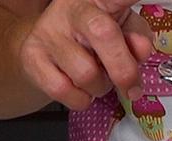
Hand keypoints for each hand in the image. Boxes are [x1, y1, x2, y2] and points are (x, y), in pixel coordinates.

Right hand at [14, 0, 155, 110]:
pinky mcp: (31, 56)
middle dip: (124, 70)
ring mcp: (48, 32)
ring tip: (97, 78)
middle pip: (104, 34)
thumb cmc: (93, 37)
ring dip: (100, 87)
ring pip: (86, 74)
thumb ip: (138, 37)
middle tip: (131, 87)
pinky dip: (80, 99)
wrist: (47, 46)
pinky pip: (64, 91)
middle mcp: (72, 9)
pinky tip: (79, 87)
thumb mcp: (123, 30)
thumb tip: (140, 50)